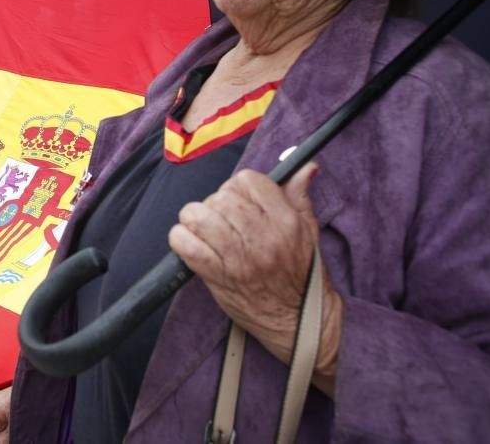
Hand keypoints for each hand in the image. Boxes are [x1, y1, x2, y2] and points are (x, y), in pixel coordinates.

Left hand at [168, 164, 341, 394]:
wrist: (296, 322)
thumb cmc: (301, 276)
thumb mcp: (308, 234)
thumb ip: (299, 197)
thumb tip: (304, 167)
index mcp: (285, 222)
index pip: (248, 181)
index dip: (237, 186)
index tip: (239, 198)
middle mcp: (261, 237)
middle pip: (221, 197)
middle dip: (216, 202)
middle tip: (221, 217)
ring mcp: (238, 258)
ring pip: (198, 216)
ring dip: (195, 218)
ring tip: (203, 228)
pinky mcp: (217, 277)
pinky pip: (185, 245)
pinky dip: (180, 239)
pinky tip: (189, 242)